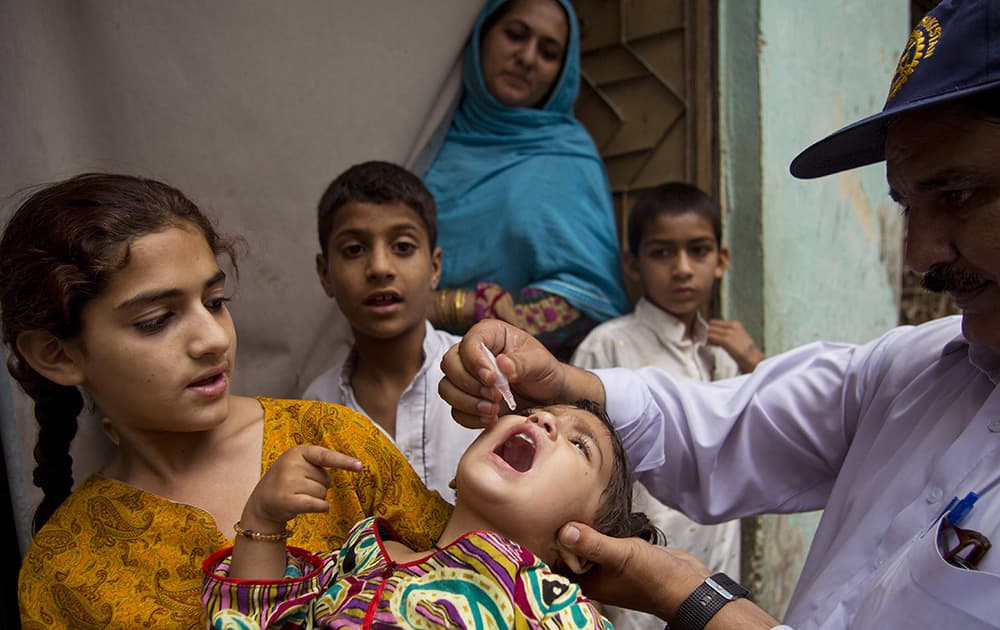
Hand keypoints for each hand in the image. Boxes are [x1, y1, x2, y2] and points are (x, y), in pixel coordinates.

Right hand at [241, 445, 361, 530]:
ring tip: (299, 496)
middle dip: (319, 485)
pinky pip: (317, 504)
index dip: (344, 461)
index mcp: (297, 452)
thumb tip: (352, 465)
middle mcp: (291, 464)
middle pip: (326, 479)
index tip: (360, 466)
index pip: (325, 456)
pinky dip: (321, 507)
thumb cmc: (288, 482)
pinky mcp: (287, 500)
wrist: (262, 503)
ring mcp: (287, 482)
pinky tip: (313, 507)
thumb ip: (318, 463)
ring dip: (317, 498)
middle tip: (301, 488)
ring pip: (322, 493)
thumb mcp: (298, 465)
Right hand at [438, 319, 602, 426]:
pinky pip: (455, 410)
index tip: (492, 379)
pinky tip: (490, 418)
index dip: (475, 361)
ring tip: (493, 409)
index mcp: (489, 335)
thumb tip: (502, 364)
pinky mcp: (467, 399)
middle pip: (449, 364)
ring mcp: (466, 377)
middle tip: (496, 396)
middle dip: (470, 384)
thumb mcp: (540, 363)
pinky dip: (470, 417)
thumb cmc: (544, 371)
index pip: (468, 342)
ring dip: (468, 402)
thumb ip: (522, 363)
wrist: (547, 396)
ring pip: (447, 388)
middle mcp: (472, 353)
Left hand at [557, 522, 779, 627]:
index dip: (543, 548)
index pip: (556, 567)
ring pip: (585, 545)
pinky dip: (596, 529)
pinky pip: (602, 540)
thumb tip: (564, 531)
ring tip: (560, 504)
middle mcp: (594, 576)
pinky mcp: (621, 554)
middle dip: (558, 534)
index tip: (529, 525)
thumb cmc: (657, 578)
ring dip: (577, 529)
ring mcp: (608, 566)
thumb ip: (594, 543)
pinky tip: (591, 511)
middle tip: (542, 507)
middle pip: (568, 554)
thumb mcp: (623, 556)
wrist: (689, 585)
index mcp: (588, 584)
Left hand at [707, 319, 763, 372]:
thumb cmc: (746, 351)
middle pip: (712, 325)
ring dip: (705, 336)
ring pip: (710, 331)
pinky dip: (707, 340)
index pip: (716, 322)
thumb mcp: (737, 338)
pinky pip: (712, 337)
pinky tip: (706, 344)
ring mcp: (729, 333)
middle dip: (706, 331)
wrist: (754, 359)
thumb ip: (727, 334)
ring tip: (704, 342)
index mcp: (735, 324)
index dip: (710, 328)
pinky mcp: (726, 340)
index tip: (705, 334)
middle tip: (702, 338)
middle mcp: (732, 326)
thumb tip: (713, 336)